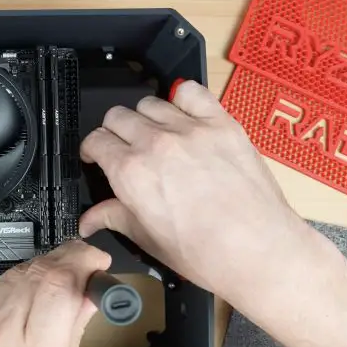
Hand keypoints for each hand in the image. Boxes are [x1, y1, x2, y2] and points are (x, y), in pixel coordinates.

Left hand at [0, 240, 111, 346]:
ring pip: (15, 275)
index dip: (85, 265)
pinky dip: (22, 286)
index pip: (59, 292)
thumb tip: (87, 302)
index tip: (99, 265)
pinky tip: (34, 296)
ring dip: (47, 267)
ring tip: (66, 277)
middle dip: (71, 259)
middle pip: (39, 274)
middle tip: (89, 264)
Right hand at [78, 81, 313, 308]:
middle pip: (118, 116)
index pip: (96, 141)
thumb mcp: (149, 239)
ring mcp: (190, 130)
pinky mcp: (221, 124)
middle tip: (125, 149)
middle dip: (115, 132)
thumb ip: (115, 218)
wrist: (257, 249)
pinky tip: (185, 118)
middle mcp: (155, 143)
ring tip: (156, 136)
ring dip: (146, 118)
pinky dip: (183, 100)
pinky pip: (192, 93)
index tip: (98, 156)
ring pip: (150, 103)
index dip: (93, 150)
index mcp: (131, 173)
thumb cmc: (205, 253)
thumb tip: (89, 220)